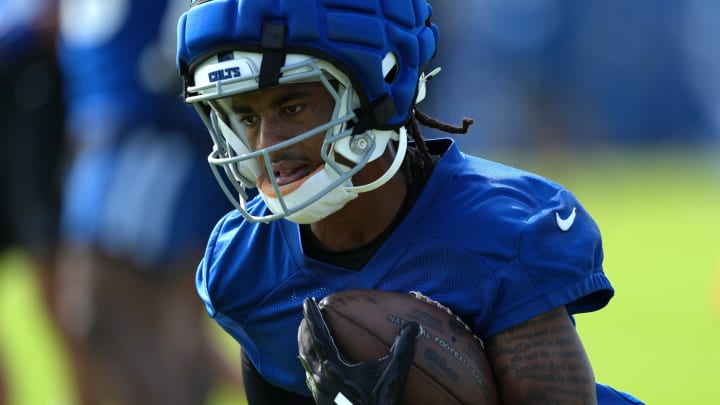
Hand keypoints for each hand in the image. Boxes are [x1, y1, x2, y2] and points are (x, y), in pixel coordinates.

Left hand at [298, 297, 420, 404]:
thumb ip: (402, 349)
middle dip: (304, 330)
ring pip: (306, 363)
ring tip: (306, 336)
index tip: (307, 301)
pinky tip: (315, 367)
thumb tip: (414, 326)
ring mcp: (320, 392)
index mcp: (333, 367)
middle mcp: (321, 378)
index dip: (312, 317)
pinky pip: (310, 378)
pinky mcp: (323, 401)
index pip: (318, 335)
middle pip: (306, 347)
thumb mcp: (393, 375)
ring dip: (305, 346)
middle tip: (305, 316)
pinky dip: (309, 365)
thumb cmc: (380, 403)